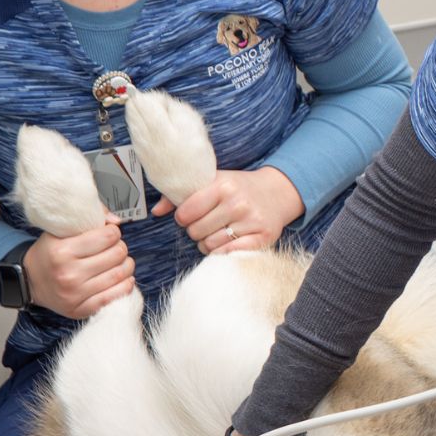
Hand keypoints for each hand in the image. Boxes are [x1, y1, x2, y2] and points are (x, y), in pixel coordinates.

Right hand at [23, 219, 135, 319]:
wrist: (29, 282)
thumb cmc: (49, 254)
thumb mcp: (60, 231)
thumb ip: (89, 218)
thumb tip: (116, 221)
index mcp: (62, 252)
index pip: (108, 237)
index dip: (113, 232)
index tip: (109, 233)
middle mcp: (69, 274)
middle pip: (117, 254)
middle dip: (120, 247)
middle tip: (114, 247)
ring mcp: (75, 295)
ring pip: (120, 274)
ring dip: (126, 265)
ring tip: (119, 261)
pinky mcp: (81, 309)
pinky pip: (116, 295)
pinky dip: (125, 284)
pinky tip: (121, 278)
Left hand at [154, 167, 303, 254]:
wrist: (278, 192)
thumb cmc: (239, 188)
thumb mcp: (213, 181)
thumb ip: (181, 195)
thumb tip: (156, 211)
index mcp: (224, 186)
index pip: (186, 213)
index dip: (183, 217)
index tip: (190, 214)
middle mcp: (238, 203)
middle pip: (196, 232)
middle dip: (196, 230)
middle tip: (205, 224)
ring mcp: (252, 221)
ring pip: (210, 245)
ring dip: (208, 243)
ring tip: (216, 232)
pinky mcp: (263, 238)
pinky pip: (229, 254)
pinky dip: (222, 251)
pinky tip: (226, 241)